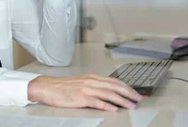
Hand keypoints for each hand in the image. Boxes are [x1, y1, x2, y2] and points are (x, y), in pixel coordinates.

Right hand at [27, 74, 143, 111]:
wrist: (48, 87)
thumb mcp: (82, 82)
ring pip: (108, 93)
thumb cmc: (63, 87)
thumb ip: (95, 86)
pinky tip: (114, 109)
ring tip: (130, 105)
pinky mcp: (80, 97)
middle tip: (138, 99)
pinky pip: (96, 101)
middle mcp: (91, 81)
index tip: (136, 93)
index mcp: (93, 77)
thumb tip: (109, 92)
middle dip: (129, 93)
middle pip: (115, 86)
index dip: (127, 87)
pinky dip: (107, 105)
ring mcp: (86, 89)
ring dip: (122, 100)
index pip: (114, 81)